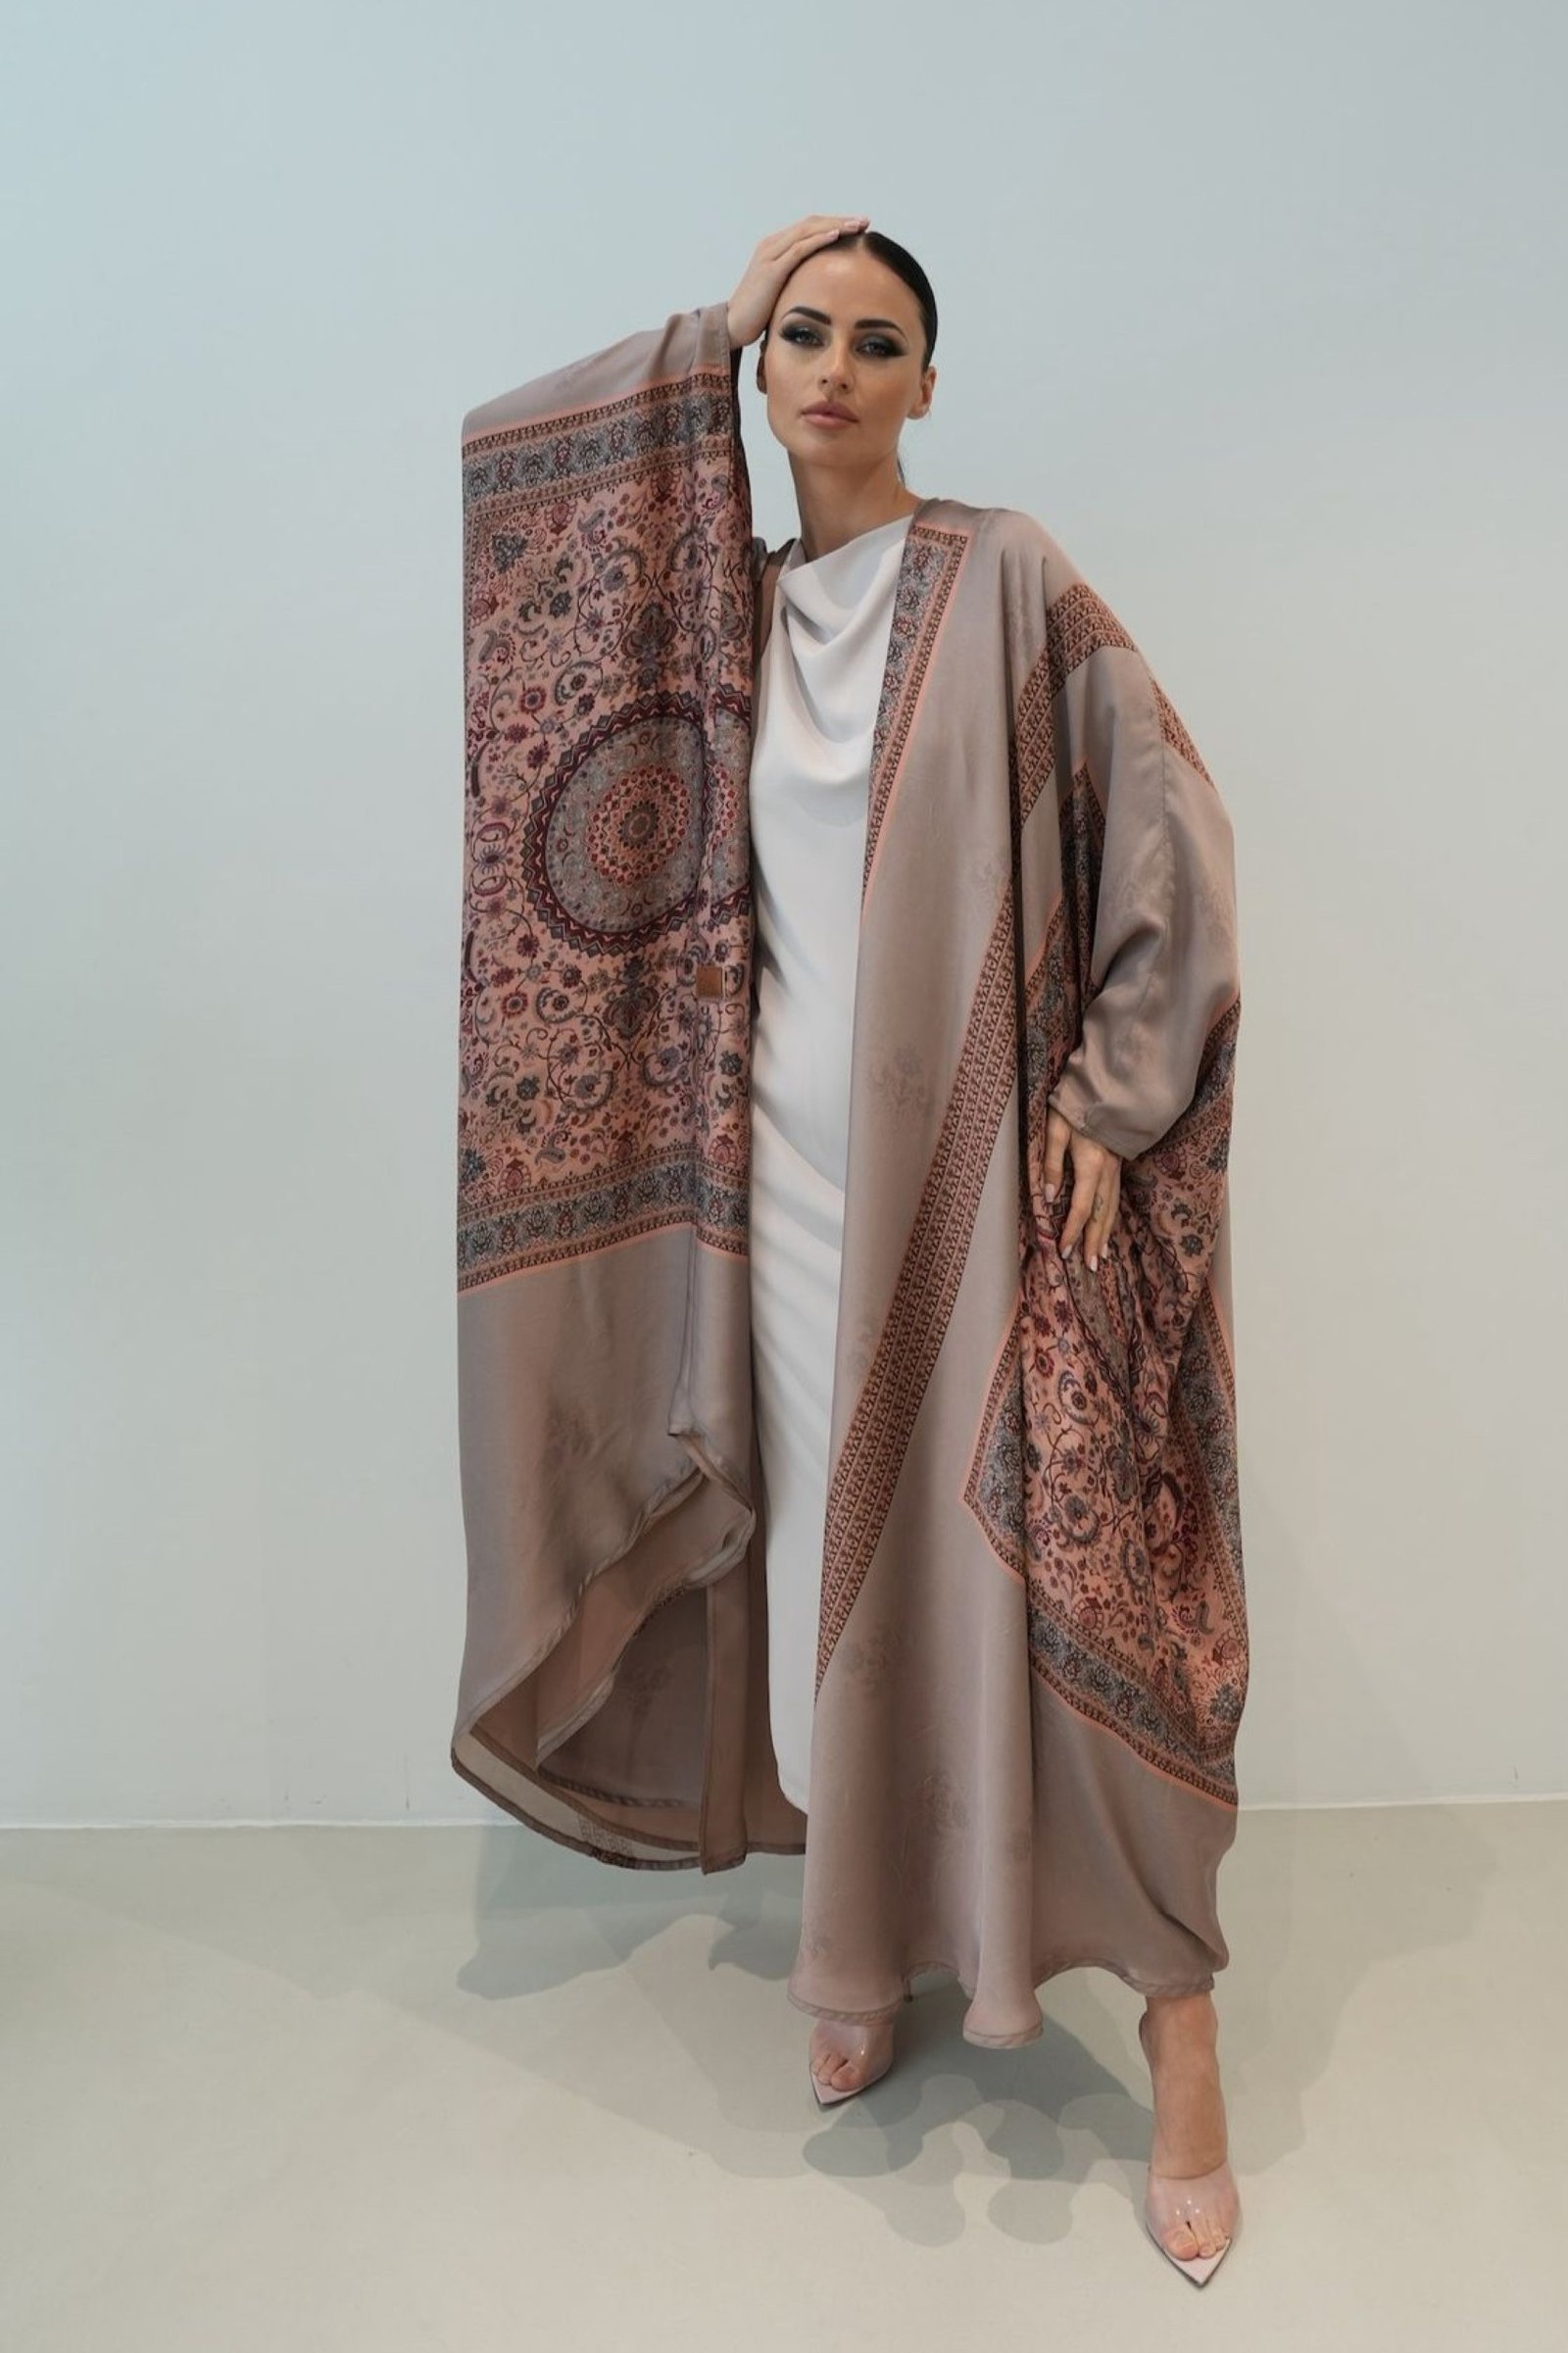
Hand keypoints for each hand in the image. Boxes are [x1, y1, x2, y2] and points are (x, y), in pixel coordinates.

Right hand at [727, 216, 870, 350]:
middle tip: (865, 221)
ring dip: (835, 226)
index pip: (810, 227)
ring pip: (807, 231)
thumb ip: (797, 280)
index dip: (835, 224)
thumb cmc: (758, 314)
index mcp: (775, 248)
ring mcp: (770, 255)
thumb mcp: (782, 291)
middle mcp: (772, 245)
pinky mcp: (771, 270)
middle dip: (840, 220)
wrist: (733, 326)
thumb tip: (820, 285)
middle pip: (812, 223)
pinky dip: (818, 240)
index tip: (858, 227)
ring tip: (857, 226)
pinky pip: (798, 249)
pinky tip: (836, 236)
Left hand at [1043, 1107, 1121, 1271]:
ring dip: (1105, 1234)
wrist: (1107, 1087)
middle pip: (1101, 1214)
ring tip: (1100, 1256)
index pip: (1081, 1207)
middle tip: (1089, 1267)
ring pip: (1112, 1208)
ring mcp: (1116, 1169)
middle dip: (1094, 1242)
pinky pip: (1116, 1198)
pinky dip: (1112, 1217)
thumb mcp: (1055, 1130)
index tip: (1065, 1251)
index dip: (1073, 1231)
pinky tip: (1108, 1228)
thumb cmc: (1075, 1106)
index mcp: (1090, 1165)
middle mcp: (1107, 1172)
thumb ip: (1051, 1164)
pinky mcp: (1118, 1165)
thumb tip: (1050, 1196)